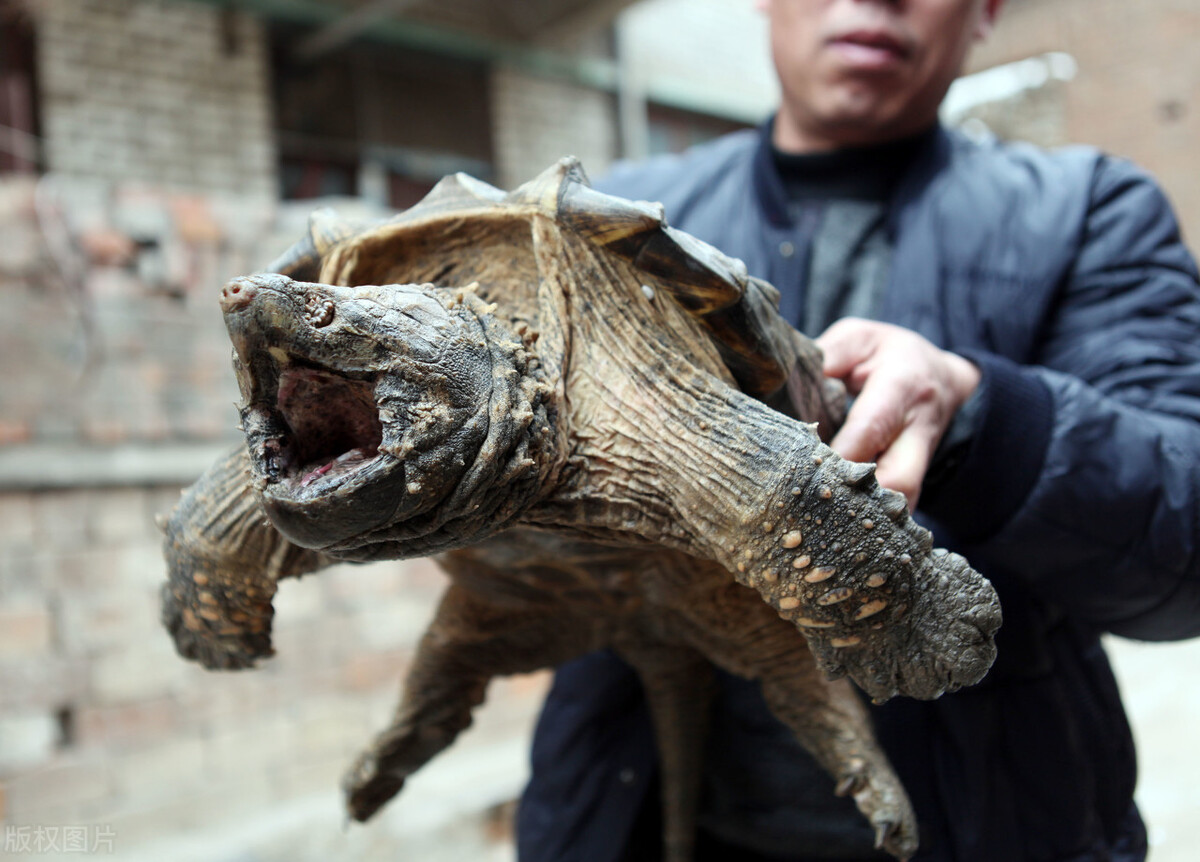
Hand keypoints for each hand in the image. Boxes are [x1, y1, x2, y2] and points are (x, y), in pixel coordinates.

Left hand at [815, 319, 979, 509]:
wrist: (941, 376)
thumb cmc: (890, 355)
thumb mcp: (858, 338)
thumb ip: (826, 358)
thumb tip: (788, 385)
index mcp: (901, 386)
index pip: (869, 430)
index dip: (836, 455)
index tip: (800, 466)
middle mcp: (917, 429)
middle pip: (899, 480)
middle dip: (858, 499)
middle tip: (815, 502)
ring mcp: (922, 459)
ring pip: (904, 503)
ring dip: (867, 515)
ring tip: (825, 519)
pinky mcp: (916, 479)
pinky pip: (899, 507)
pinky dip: (872, 518)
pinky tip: (840, 522)